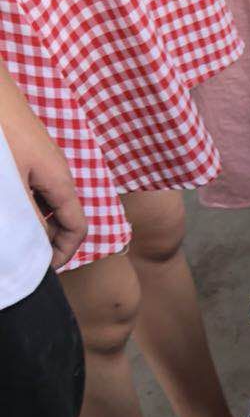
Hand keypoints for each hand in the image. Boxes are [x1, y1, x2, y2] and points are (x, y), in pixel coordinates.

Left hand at [11, 118, 86, 267]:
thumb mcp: (12, 182)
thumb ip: (27, 215)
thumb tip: (37, 244)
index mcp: (61, 182)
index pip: (76, 229)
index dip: (63, 253)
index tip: (43, 267)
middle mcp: (58, 172)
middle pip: (63, 217)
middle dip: (47, 239)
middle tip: (24, 252)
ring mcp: (43, 159)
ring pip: (46, 201)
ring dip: (33, 219)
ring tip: (12, 229)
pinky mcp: (28, 150)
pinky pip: (34, 184)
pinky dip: (24, 200)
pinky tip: (6, 201)